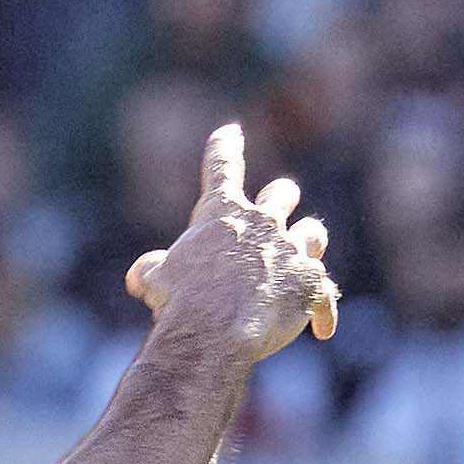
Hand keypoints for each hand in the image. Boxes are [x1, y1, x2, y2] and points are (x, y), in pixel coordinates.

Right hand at [120, 123, 340, 363]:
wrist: (212, 332)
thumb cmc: (178, 301)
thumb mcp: (155, 280)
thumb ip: (152, 269)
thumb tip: (140, 275)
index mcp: (221, 213)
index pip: (222, 167)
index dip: (225, 148)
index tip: (231, 131)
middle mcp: (262, 223)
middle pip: (282, 194)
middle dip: (280, 199)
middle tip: (280, 203)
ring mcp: (290, 251)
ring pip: (313, 233)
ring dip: (308, 243)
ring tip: (306, 255)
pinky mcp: (310, 284)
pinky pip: (324, 297)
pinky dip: (322, 313)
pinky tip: (323, 329)